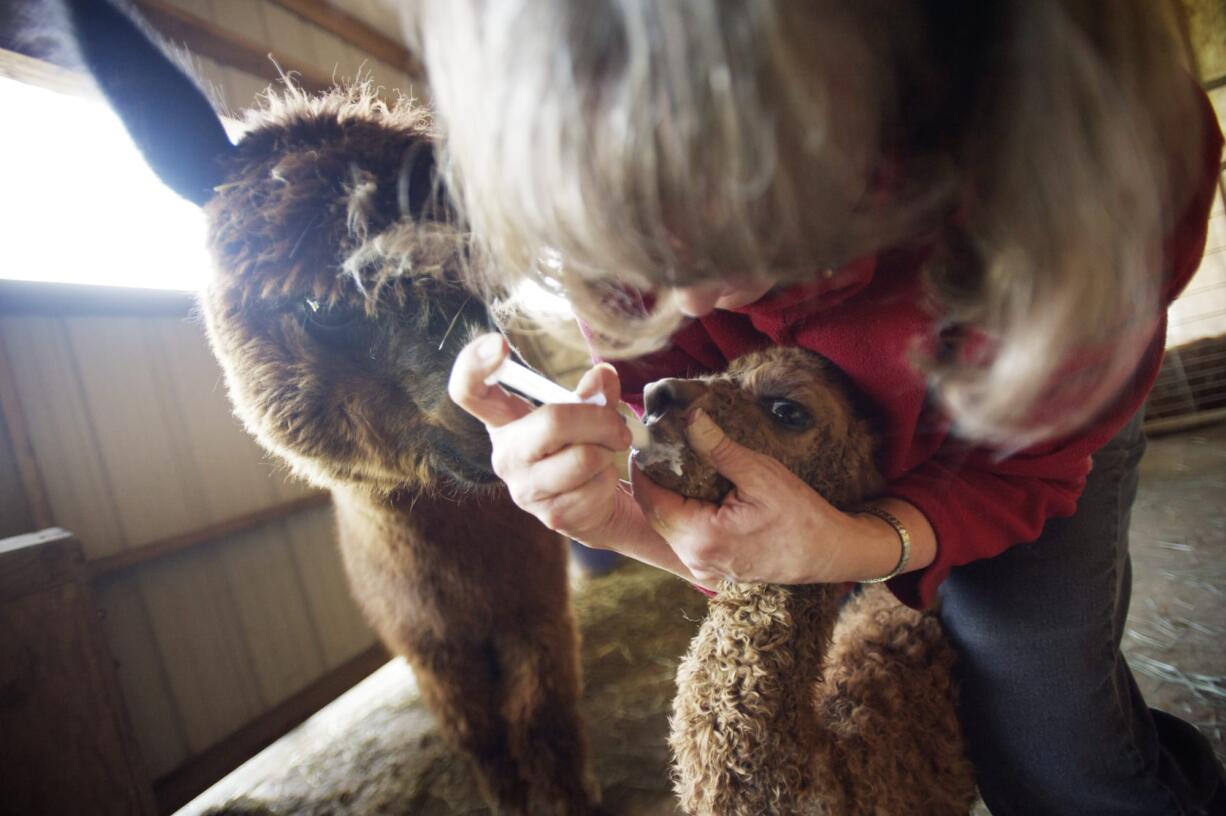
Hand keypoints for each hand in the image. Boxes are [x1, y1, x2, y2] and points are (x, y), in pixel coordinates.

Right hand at [448, 333, 632, 540]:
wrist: (596, 510)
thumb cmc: (582, 450)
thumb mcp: (588, 413)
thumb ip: (594, 393)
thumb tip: (602, 376)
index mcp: (505, 420)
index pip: (470, 391)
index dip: (474, 365)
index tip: (498, 344)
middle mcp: (505, 454)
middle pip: (551, 422)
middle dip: (599, 420)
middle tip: (618, 427)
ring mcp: (524, 488)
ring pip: (584, 457)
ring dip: (608, 453)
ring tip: (604, 457)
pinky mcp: (551, 516)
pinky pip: (595, 485)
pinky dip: (610, 480)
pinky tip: (600, 485)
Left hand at [630, 408, 904, 585]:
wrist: (829, 553)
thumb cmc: (801, 516)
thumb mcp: (761, 474)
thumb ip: (719, 449)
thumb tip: (690, 419)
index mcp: (702, 537)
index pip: (651, 499)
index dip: (643, 468)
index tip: (644, 439)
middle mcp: (695, 557)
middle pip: (655, 513)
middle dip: (652, 479)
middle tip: (656, 446)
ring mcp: (702, 566)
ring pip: (667, 526)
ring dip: (665, 495)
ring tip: (671, 462)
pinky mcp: (712, 566)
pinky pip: (683, 536)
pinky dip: (681, 511)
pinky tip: (690, 488)